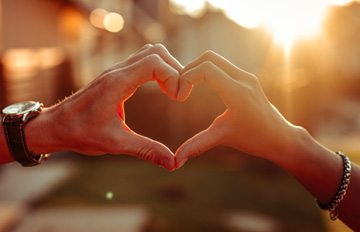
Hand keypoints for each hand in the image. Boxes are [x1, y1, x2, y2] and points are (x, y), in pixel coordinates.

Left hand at [26, 44, 182, 170]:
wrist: (54, 126)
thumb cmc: (80, 133)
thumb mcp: (115, 144)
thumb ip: (146, 150)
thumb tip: (173, 163)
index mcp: (118, 83)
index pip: (154, 62)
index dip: (174, 76)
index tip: (178, 98)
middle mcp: (118, 72)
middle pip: (156, 53)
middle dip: (174, 69)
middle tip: (179, 94)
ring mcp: (116, 72)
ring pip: (149, 54)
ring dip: (166, 67)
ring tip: (173, 91)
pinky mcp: (116, 76)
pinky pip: (142, 62)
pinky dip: (157, 70)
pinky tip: (160, 89)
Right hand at [175, 51, 299, 167]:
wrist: (280, 137)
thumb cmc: (254, 139)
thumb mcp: (222, 137)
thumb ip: (197, 145)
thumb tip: (176, 161)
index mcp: (237, 92)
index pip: (205, 69)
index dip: (187, 77)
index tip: (180, 96)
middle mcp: (243, 79)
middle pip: (208, 58)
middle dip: (189, 69)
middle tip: (180, 88)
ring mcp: (246, 76)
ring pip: (215, 59)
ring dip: (198, 69)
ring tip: (187, 87)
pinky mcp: (247, 78)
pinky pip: (222, 66)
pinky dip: (207, 71)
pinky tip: (200, 87)